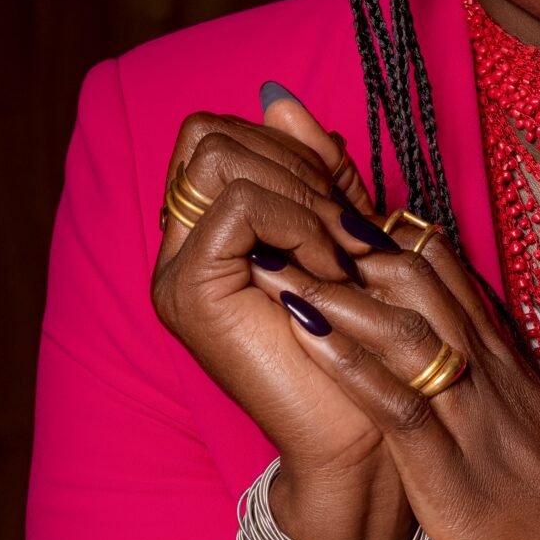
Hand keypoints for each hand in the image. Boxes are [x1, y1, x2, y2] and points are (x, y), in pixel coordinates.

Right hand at [149, 87, 409, 539]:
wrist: (363, 441)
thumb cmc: (363, 347)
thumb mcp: (345, 238)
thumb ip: (316, 174)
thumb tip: (278, 99)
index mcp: (207, 234)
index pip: (218, 133)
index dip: (288, 149)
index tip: (340, 208)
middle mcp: (177, 249)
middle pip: (210, 133)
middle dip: (295, 165)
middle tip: (344, 231)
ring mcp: (177, 272)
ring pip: (218, 154)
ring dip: (299, 191)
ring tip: (339, 252)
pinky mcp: (191, 295)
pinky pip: (239, 205)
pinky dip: (299, 221)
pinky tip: (331, 270)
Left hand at [258, 226, 539, 539]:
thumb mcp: (533, 438)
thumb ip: (496, 397)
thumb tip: (461, 372)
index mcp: (503, 366)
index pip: (442, 274)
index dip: (382, 234)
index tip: (326, 200)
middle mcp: (489, 376)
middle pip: (417, 280)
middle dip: (346, 243)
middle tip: (282, 204)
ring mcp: (474, 419)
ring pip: (404, 328)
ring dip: (333, 287)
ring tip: (272, 251)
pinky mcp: (456, 473)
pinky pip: (399, 404)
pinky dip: (349, 362)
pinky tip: (304, 332)